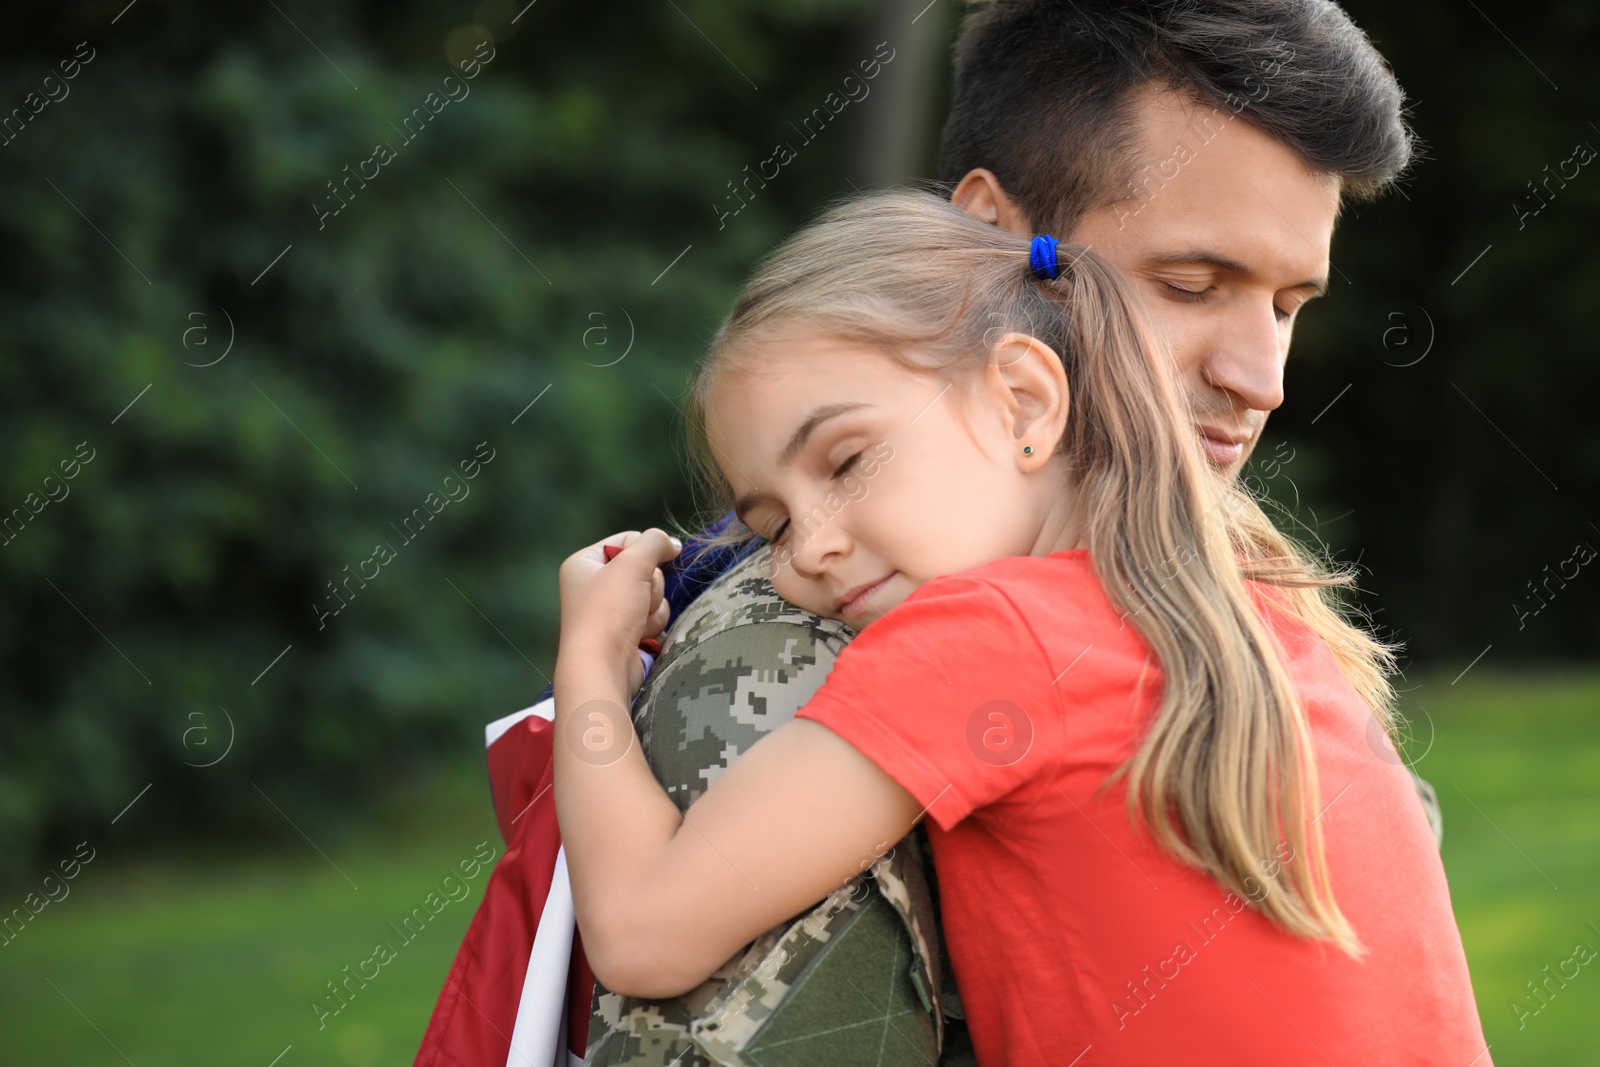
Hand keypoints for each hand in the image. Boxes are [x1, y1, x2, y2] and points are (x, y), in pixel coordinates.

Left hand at [557, 528, 680, 691]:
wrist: (602, 667)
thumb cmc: (609, 611)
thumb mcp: (633, 563)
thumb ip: (655, 542)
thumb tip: (672, 544)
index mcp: (584, 563)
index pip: (628, 540)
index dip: (644, 552)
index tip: (642, 567)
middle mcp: (593, 584)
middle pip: (645, 568)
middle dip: (650, 586)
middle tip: (636, 600)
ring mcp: (610, 610)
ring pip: (654, 594)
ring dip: (653, 608)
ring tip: (635, 622)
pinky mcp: (625, 631)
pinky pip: (653, 616)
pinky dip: (652, 625)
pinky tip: (639, 637)